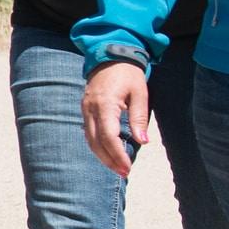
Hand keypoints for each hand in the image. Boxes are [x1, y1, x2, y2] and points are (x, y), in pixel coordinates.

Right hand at [81, 60, 150, 177]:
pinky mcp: (85, 109)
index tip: (128, 167)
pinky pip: (88, 132)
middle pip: (96, 142)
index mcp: (105, 104)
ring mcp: (85, 109)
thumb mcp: (140, 94)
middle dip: (109, 160)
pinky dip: (97, 146)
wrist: (111, 55)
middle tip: (124, 173)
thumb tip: (142, 141)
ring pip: (89, 139)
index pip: (109, 136)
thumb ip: (139, 118)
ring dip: (102, 156)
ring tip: (117, 167)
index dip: (118, 155)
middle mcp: (91, 108)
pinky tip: (108, 153)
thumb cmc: (129, 74)